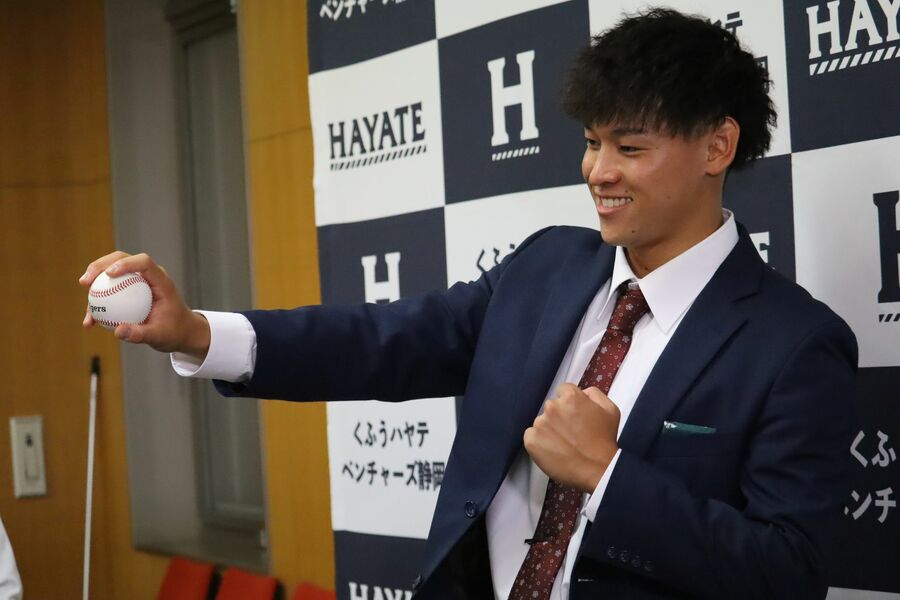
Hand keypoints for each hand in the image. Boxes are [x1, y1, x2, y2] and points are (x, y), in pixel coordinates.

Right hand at [79, 251, 210, 359]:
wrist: (180, 332)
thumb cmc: (174, 332)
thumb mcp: (160, 336)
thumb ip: (140, 334)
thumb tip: (117, 332)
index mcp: (161, 281)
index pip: (144, 262)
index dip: (126, 263)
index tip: (109, 274)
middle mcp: (148, 277)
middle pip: (122, 259)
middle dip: (101, 265)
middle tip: (86, 281)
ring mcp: (138, 282)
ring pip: (113, 270)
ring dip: (95, 277)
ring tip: (83, 288)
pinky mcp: (129, 291)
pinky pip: (111, 290)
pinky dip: (99, 300)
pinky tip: (89, 319)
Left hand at [523, 383, 619, 492]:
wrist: (598, 469)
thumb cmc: (605, 441)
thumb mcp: (610, 409)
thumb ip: (594, 394)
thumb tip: (582, 392)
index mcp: (571, 397)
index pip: (563, 391)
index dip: (570, 404)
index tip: (574, 416)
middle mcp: (552, 407)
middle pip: (552, 407)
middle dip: (559, 417)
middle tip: (571, 434)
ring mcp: (540, 424)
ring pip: (541, 423)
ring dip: (549, 431)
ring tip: (564, 445)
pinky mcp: (531, 440)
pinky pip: (531, 437)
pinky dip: (539, 443)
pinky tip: (553, 451)